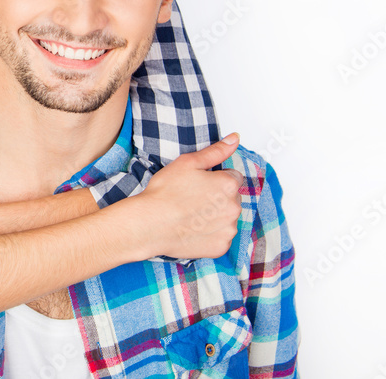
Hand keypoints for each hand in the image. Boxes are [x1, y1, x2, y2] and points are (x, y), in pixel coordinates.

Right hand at [136, 133, 243, 259]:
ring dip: (216, 216)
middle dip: (217, 197)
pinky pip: (221, 237)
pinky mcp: (221, 246)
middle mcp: (234, 208)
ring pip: (227, 218)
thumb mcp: (188, 162)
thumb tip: (235, 138)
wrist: (150, 224)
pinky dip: (211, 234)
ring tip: (191, 215)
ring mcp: (229, 229)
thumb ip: (216, 151)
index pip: (233, 177)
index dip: (215, 179)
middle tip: (193, 199)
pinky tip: (193, 228)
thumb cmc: (165, 193)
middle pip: (232, 198)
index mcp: (228, 185)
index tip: (199, 184)